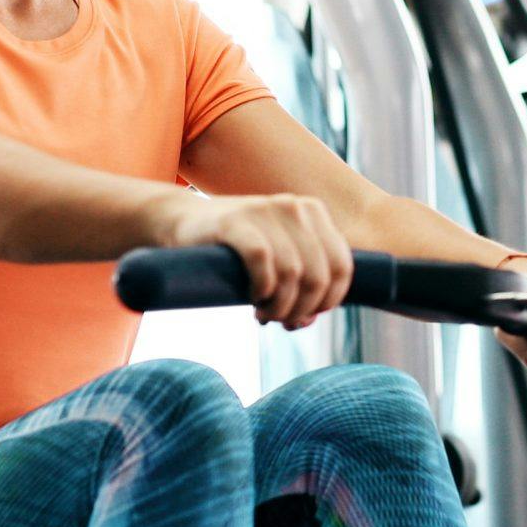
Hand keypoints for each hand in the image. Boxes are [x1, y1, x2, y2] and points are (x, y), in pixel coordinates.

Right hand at [155, 194, 352, 329]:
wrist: (184, 222)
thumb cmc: (235, 249)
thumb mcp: (277, 257)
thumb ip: (301, 282)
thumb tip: (309, 318)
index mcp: (313, 212)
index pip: (342, 266)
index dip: (329, 301)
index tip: (306, 316)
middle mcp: (294, 207)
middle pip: (318, 275)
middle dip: (302, 309)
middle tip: (280, 320)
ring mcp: (264, 209)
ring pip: (292, 273)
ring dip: (279, 306)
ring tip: (263, 314)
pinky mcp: (234, 220)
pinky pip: (261, 259)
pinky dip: (262, 287)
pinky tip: (253, 296)